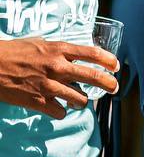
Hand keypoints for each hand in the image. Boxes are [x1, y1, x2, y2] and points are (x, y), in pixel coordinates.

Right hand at [0, 37, 118, 118]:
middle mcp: (57, 67)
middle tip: (114, 88)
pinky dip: (62, 112)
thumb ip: (59, 50)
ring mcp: (48, 85)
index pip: (93, 53)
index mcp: (59, 50)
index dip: (109, 60)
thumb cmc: (14, 52)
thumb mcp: (40, 44)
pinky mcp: (38, 102)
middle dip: (109, 84)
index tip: (116, 66)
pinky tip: (57, 107)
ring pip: (80, 99)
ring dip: (83, 101)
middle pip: (94, 77)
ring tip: (79, 100)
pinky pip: (61, 112)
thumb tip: (78, 54)